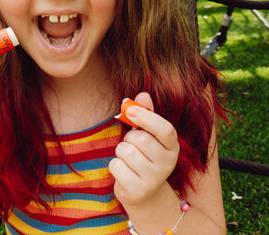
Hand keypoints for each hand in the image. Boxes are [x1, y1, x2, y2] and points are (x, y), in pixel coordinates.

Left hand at [109, 92, 179, 209]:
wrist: (143, 193)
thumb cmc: (143, 155)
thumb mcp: (147, 135)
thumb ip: (145, 114)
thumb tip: (142, 93)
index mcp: (172, 146)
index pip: (165, 129)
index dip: (146, 117)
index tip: (129, 109)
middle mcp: (167, 163)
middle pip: (140, 139)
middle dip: (128, 137)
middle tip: (131, 144)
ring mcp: (154, 179)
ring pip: (126, 151)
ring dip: (120, 152)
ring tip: (128, 159)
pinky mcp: (138, 191)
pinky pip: (116, 166)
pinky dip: (115, 165)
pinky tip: (124, 172)